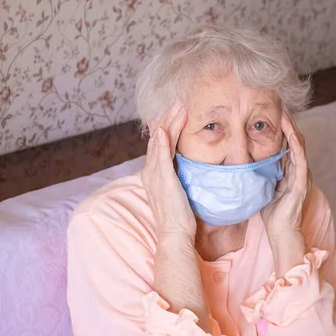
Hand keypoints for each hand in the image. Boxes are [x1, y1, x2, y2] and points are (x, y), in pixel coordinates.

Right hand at [141, 102, 195, 240]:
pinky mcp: (163, 180)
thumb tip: (186, 167)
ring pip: (160, 142)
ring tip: (177, 106)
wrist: (174, 234)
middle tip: (178, 102)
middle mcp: (150, 171)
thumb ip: (179, 177)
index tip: (176, 112)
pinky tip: (164, 129)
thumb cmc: (179, 217)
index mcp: (154, 173)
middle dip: (168, 118)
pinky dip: (162, 142)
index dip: (167, 126)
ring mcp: (155, 175)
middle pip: (158, 138)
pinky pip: (161, 156)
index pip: (160, 143)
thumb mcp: (178, 191)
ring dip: (169, 123)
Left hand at [261, 114, 311, 274]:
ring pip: (299, 145)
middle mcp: (298, 170)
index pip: (286, 143)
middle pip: (294, 139)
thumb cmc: (271, 213)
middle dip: (288, 122)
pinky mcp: (301, 182)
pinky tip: (290, 132)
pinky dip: (295, 143)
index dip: (281, 128)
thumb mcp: (262, 187)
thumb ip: (258, 174)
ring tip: (284, 112)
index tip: (271, 113)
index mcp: (289, 170)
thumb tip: (241, 162)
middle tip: (279, 105)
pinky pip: (300, 158)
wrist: (281, 231)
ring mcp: (302, 175)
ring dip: (292, 128)